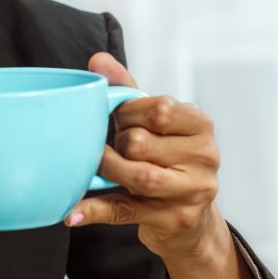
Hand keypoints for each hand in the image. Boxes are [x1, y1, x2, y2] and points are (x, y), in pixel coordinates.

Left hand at [65, 52, 220, 257]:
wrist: (190, 215)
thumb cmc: (166, 155)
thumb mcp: (154, 120)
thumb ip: (127, 88)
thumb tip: (98, 60)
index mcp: (200, 124)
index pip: (159, 108)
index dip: (128, 112)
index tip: (121, 118)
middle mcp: (204, 156)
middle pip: (141, 142)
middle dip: (119, 143)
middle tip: (117, 146)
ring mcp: (192, 190)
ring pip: (137, 175)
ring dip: (107, 169)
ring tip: (97, 166)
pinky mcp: (174, 218)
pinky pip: (126, 210)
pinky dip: (95, 210)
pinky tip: (73, 212)